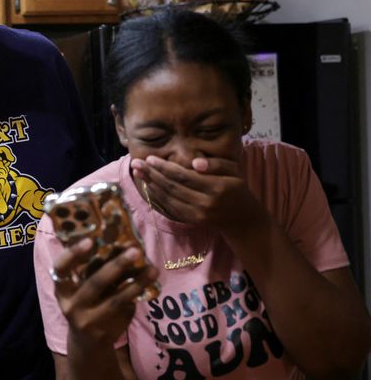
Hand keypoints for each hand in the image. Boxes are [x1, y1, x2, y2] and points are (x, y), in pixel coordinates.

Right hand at [51, 238, 158, 346]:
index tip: (89, 240)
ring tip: (152, 269)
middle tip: (135, 251)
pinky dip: (137, 296)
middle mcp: (72, 305)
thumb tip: (121, 243)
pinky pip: (125, 309)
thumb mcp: (80, 288)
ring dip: (137, 283)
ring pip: (116, 299)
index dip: (73, 254)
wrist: (87, 342)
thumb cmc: (85, 304)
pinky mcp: (106, 331)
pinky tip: (149, 286)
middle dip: (117, 266)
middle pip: (95, 283)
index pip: (61, 268)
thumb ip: (92, 270)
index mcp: (62, 289)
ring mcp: (89, 320)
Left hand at [131, 155, 266, 234]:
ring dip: (151, 184)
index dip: (165, 167)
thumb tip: (195, 162)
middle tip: (136, 163)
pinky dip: (157, 196)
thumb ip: (216, 164)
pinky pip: (170, 207)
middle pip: (172, 186)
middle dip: (152, 174)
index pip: (184, 176)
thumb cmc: (237, 189)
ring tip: (138, 172)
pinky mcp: (192, 220)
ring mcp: (198, 214)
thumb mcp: (234, 171)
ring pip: (169, 197)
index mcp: (217, 187)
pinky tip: (148, 186)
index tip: (149, 158)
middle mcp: (206, 202)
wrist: (242, 219)